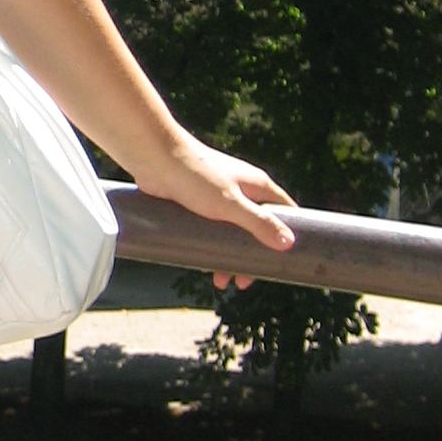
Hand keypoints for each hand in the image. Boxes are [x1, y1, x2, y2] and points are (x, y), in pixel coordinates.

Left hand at [131, 127, 296, 290]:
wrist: (153, 158)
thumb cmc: (194, 175)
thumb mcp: (230, 204)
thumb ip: (258, 222)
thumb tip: (288, 243)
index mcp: (257, 186)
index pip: (285, 211)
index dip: (288, 236)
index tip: (284, 261)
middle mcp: (241, 190)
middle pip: (257, 228)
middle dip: (252, 256)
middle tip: (243, 281)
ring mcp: (218, 197)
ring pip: (232, 232)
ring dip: (229, 256)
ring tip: (220, 281)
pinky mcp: (197, 203)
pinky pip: (211, 230)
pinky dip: (211, 247)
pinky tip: (202, 262)